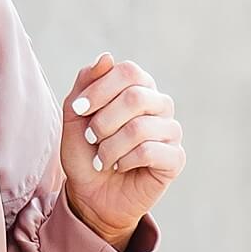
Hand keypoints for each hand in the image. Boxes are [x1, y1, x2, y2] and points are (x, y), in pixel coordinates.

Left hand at [62, 52, 183, 245]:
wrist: (91, 195)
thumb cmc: (85, 152)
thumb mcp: (75, 116)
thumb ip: (86, 83)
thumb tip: (106, 57)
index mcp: (138, 88)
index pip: (127, 71)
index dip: (100, 89)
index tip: (78, 109)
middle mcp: (159, 105)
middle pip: (135, 97)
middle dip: (103, 121)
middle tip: (91, 138)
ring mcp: (170, 131)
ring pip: (140, 128)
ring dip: (110, 147)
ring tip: (102, 159)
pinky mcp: (175, 158)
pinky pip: (150, 151)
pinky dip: (125, 161)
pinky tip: (120, 167)